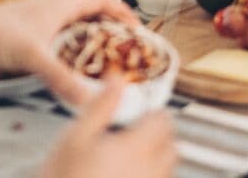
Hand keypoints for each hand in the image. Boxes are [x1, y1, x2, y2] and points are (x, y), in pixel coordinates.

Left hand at [0, 0, 138, 104]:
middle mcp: (59, 14)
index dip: (124, 14)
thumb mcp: (33, 54)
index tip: (139, 33)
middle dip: (114, 37)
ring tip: (109, 71)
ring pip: (81, 37)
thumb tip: (87, 98)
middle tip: (128, 58)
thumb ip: (60, 76)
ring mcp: (48, 29)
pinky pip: (66, 50)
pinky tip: (80, 78)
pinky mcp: (37, 44)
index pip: (105, 1)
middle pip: (96, 20)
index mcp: (64, 4)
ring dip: (95, 51)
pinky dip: (78, 61)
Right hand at [40, 78, 176, 177]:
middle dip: (161, 136)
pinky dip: (151, 176)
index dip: (155, 113)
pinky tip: (125, 175)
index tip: (142, 113)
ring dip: (158, 159)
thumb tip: (117, 79)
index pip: (164, 122)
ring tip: (131, 157)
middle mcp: (150, 171)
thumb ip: (100, 107)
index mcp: (137, 148)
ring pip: (167, 171)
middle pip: (172, 148)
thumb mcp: (75, 137)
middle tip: (139, 132)